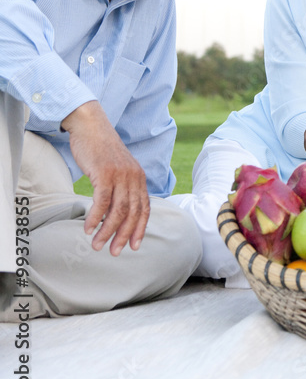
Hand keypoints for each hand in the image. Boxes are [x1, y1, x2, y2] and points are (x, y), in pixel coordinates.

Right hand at [62, 101, 149, 254]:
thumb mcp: (118, 169)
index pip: (144, 209)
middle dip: (124, 236)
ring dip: (107, 231)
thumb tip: (118, 210)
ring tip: (96, 245)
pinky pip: (102, 201)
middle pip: (132, 213)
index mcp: (139, 179)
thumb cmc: (101, 151)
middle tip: (114, 252)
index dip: (140, 229)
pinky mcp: (105, 173)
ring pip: (117, 210)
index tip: (134, 246)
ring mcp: (120, 175)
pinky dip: (95, 217)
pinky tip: (88, 228)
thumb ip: (122, 186)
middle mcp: (134, 178)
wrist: (91, 126)